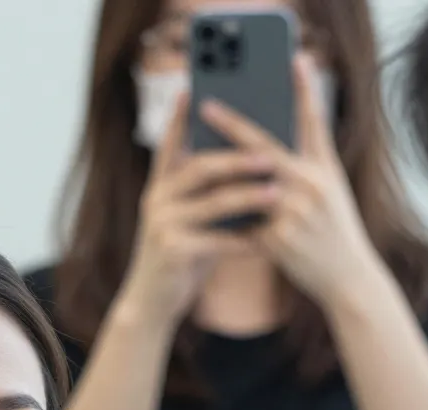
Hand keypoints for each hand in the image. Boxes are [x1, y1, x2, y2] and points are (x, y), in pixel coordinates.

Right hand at [118, 91, 279, 325]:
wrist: (152, 302)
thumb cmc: (180, 256)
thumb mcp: (187, 220)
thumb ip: (205, 194)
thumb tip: (246, 166)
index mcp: (161, 186)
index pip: (172, 143)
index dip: (183, 116)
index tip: (195, 89)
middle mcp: (157, 199)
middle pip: (201, 168)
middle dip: (237, 160)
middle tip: (269, 155)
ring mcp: (163, 225)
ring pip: (213, 204)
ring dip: (248, 197)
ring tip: (276, 194)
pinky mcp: (173, 252)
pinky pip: (217, 241)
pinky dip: (244, 241)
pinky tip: (266, 240)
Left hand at [199, 55, 384, 307]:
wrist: (348, 278)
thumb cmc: (336, 230)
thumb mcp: (332, 189)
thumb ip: (309, 160)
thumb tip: (273, 139)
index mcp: (325, 170)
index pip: (313, 122)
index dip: (304, 90)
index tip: (293, 60)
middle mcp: (312, 186)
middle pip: (265, 148)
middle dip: (233, 125)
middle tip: (207, 105)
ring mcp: (294, 213)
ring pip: (246, 185)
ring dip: (220, 170)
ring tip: (192, 155)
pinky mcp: (278, 240)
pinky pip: (242, 221)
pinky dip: (225, 212)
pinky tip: (203, 202)